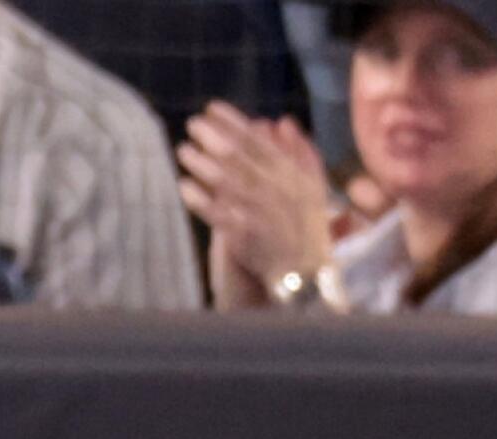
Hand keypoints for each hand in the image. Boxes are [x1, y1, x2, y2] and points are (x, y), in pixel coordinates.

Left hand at [179, 100, 335, 302]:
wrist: (303, 273)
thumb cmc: (307, 228)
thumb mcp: (314, 185)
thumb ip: (301, 151)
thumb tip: (283, 120)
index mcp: (287, 171)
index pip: (255, 139)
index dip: (232, 121)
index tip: (211, 108)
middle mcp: (271, 187)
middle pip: (236, 155)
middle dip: (212, 136)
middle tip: (192, 124)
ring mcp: (255, 211)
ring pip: (223, 181)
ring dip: (200, 163)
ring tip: (183, 150)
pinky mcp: (241, 236)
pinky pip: (215, 213)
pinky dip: (198, 199)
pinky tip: (183, 186)